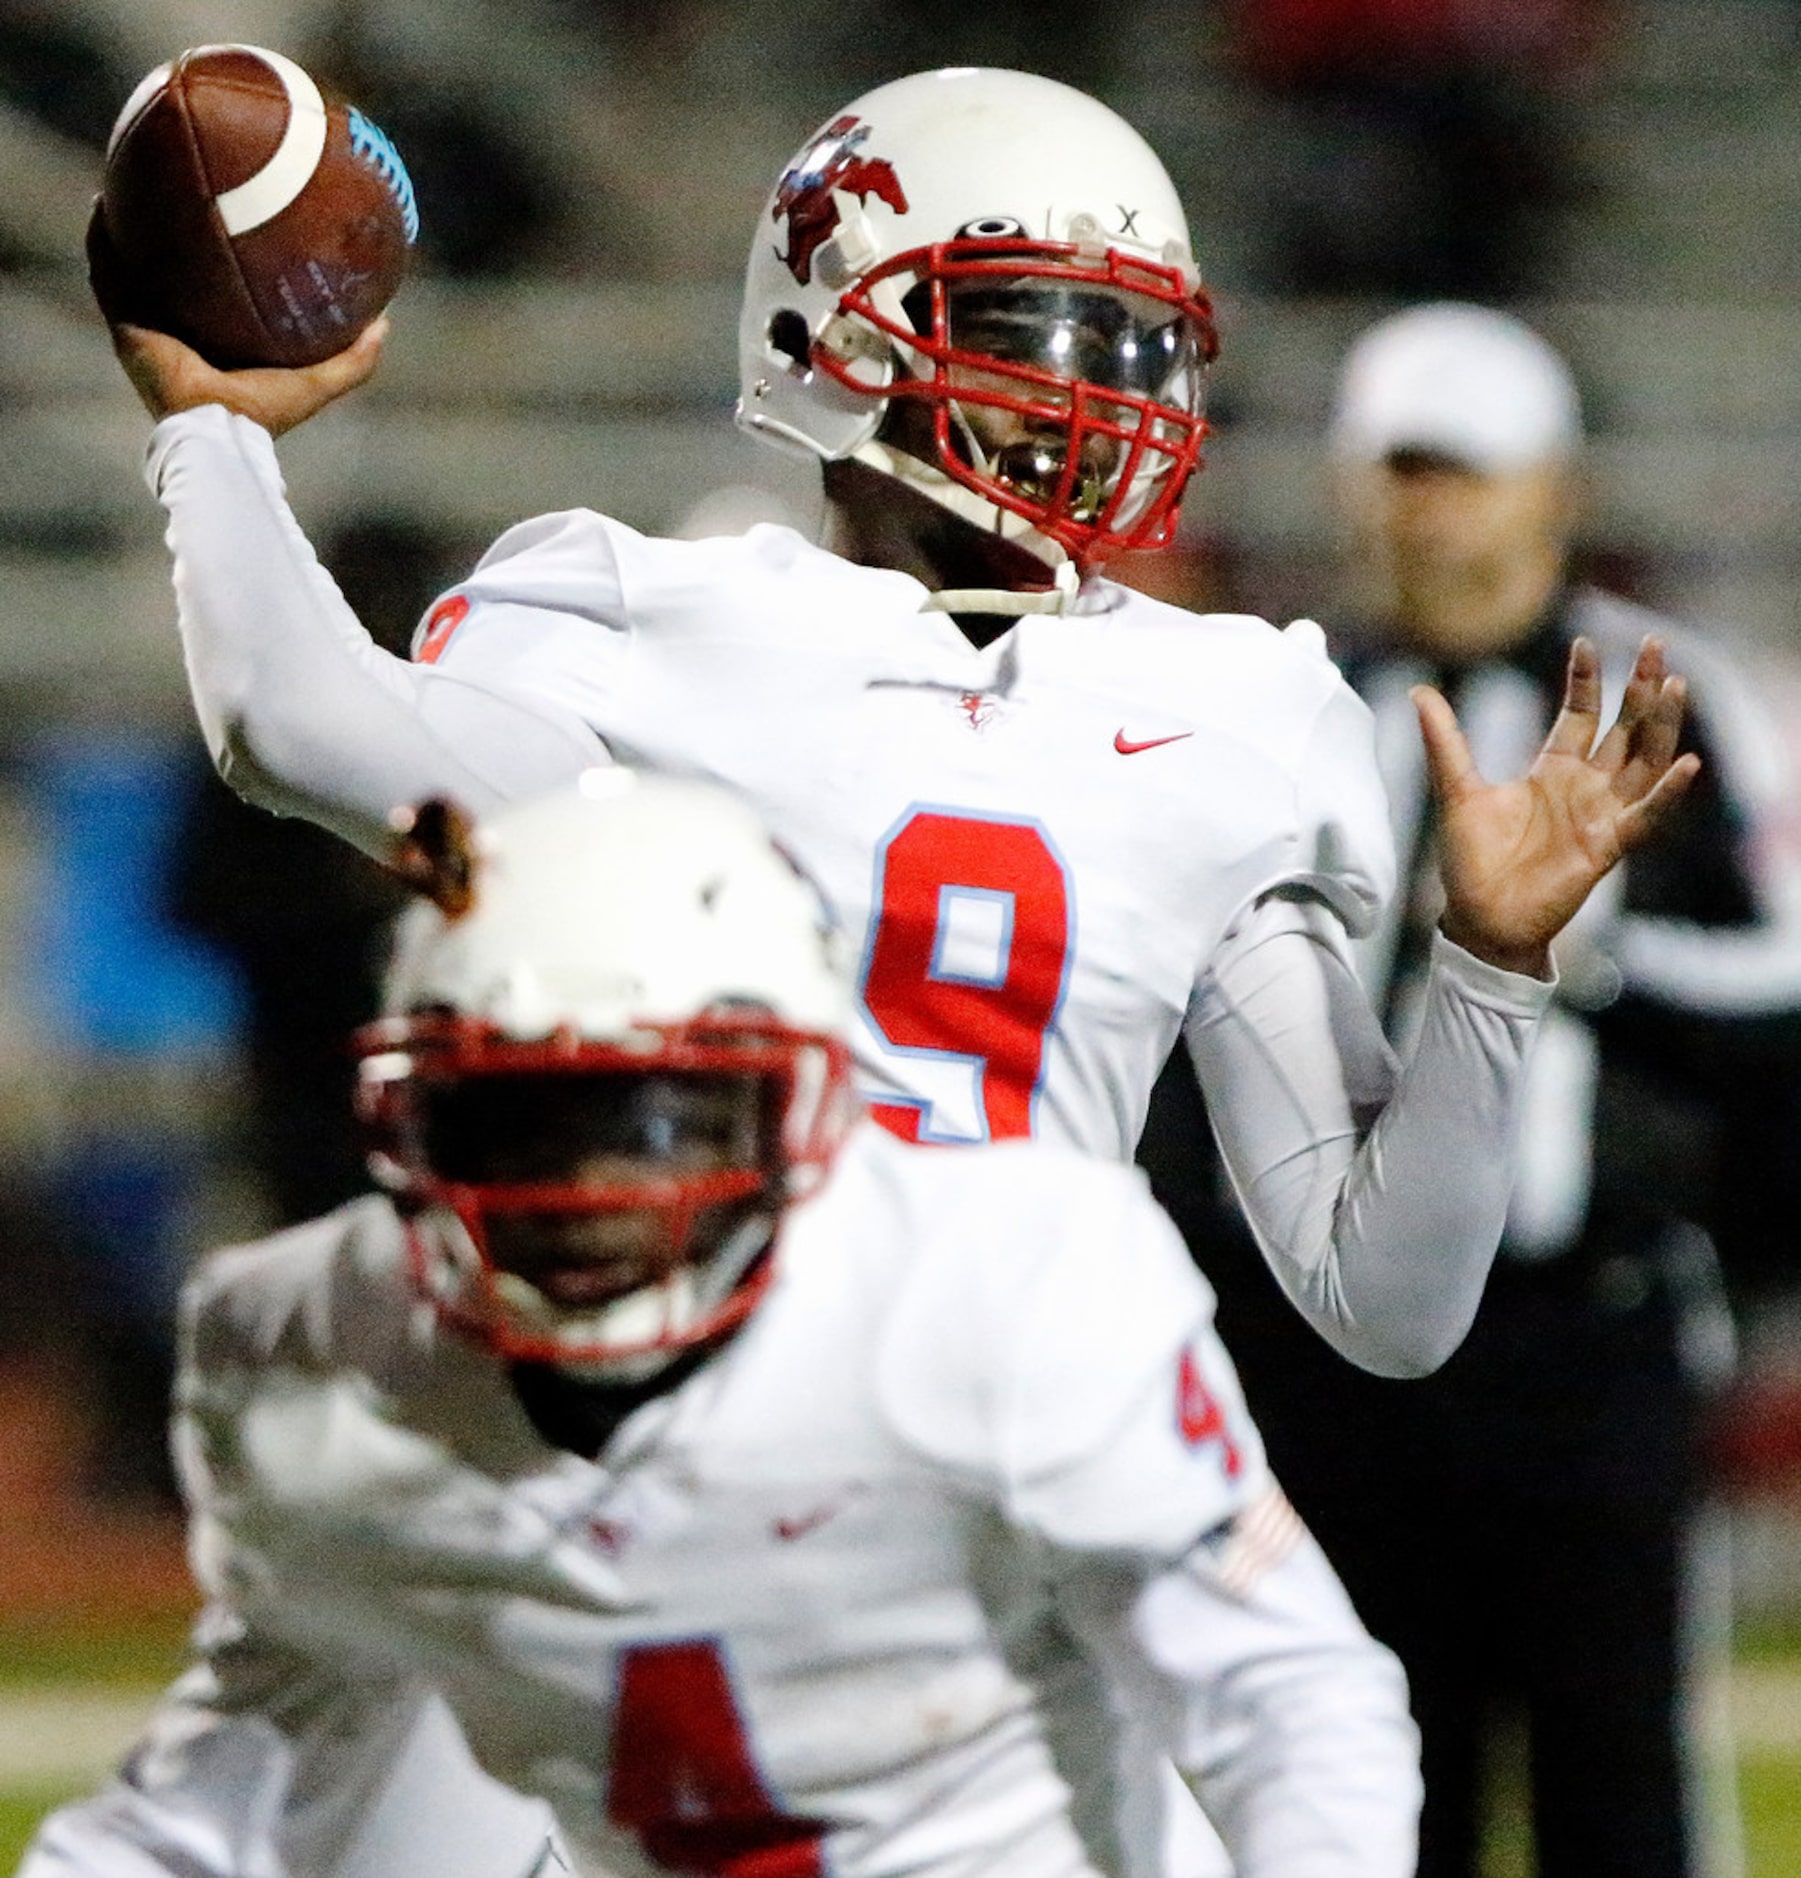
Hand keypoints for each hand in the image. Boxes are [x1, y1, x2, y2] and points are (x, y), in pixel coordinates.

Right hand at [87, 201, 385, 436]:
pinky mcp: (124, 325)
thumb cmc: (267, 412)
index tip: (230, 212)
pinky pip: (107, 272)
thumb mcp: (320, 381)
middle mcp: (180, 328)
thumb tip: (384, 322)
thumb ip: (355, 358)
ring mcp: (148, 324)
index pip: (215, 288)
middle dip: (171, 228)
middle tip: (182, 181)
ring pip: (132, 263)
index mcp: (218, 339)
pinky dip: (103, 239)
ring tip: (134, 176)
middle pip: (170, 268)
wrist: (219, 432)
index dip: (220, 254)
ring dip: (130, 223)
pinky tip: (106, 201)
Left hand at [1413, 635, 1700, 977]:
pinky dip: (1668, 793)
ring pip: (1644, 762)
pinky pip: (1645, 816)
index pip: (1580, 715)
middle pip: (1624, 728)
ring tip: (1676, 685)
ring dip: (1662, 726)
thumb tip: (1418, 692)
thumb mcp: (1456, 790)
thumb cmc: (1471, 861)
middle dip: (1640, 688)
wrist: (1479, 918)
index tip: (1588, 642)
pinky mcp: (1606, 847)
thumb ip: (1444, 741)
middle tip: (1656, 644)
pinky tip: (1686, 762)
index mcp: (1552, 772)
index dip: (1587, 680)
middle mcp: (1584, 788)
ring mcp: (1599, 816)